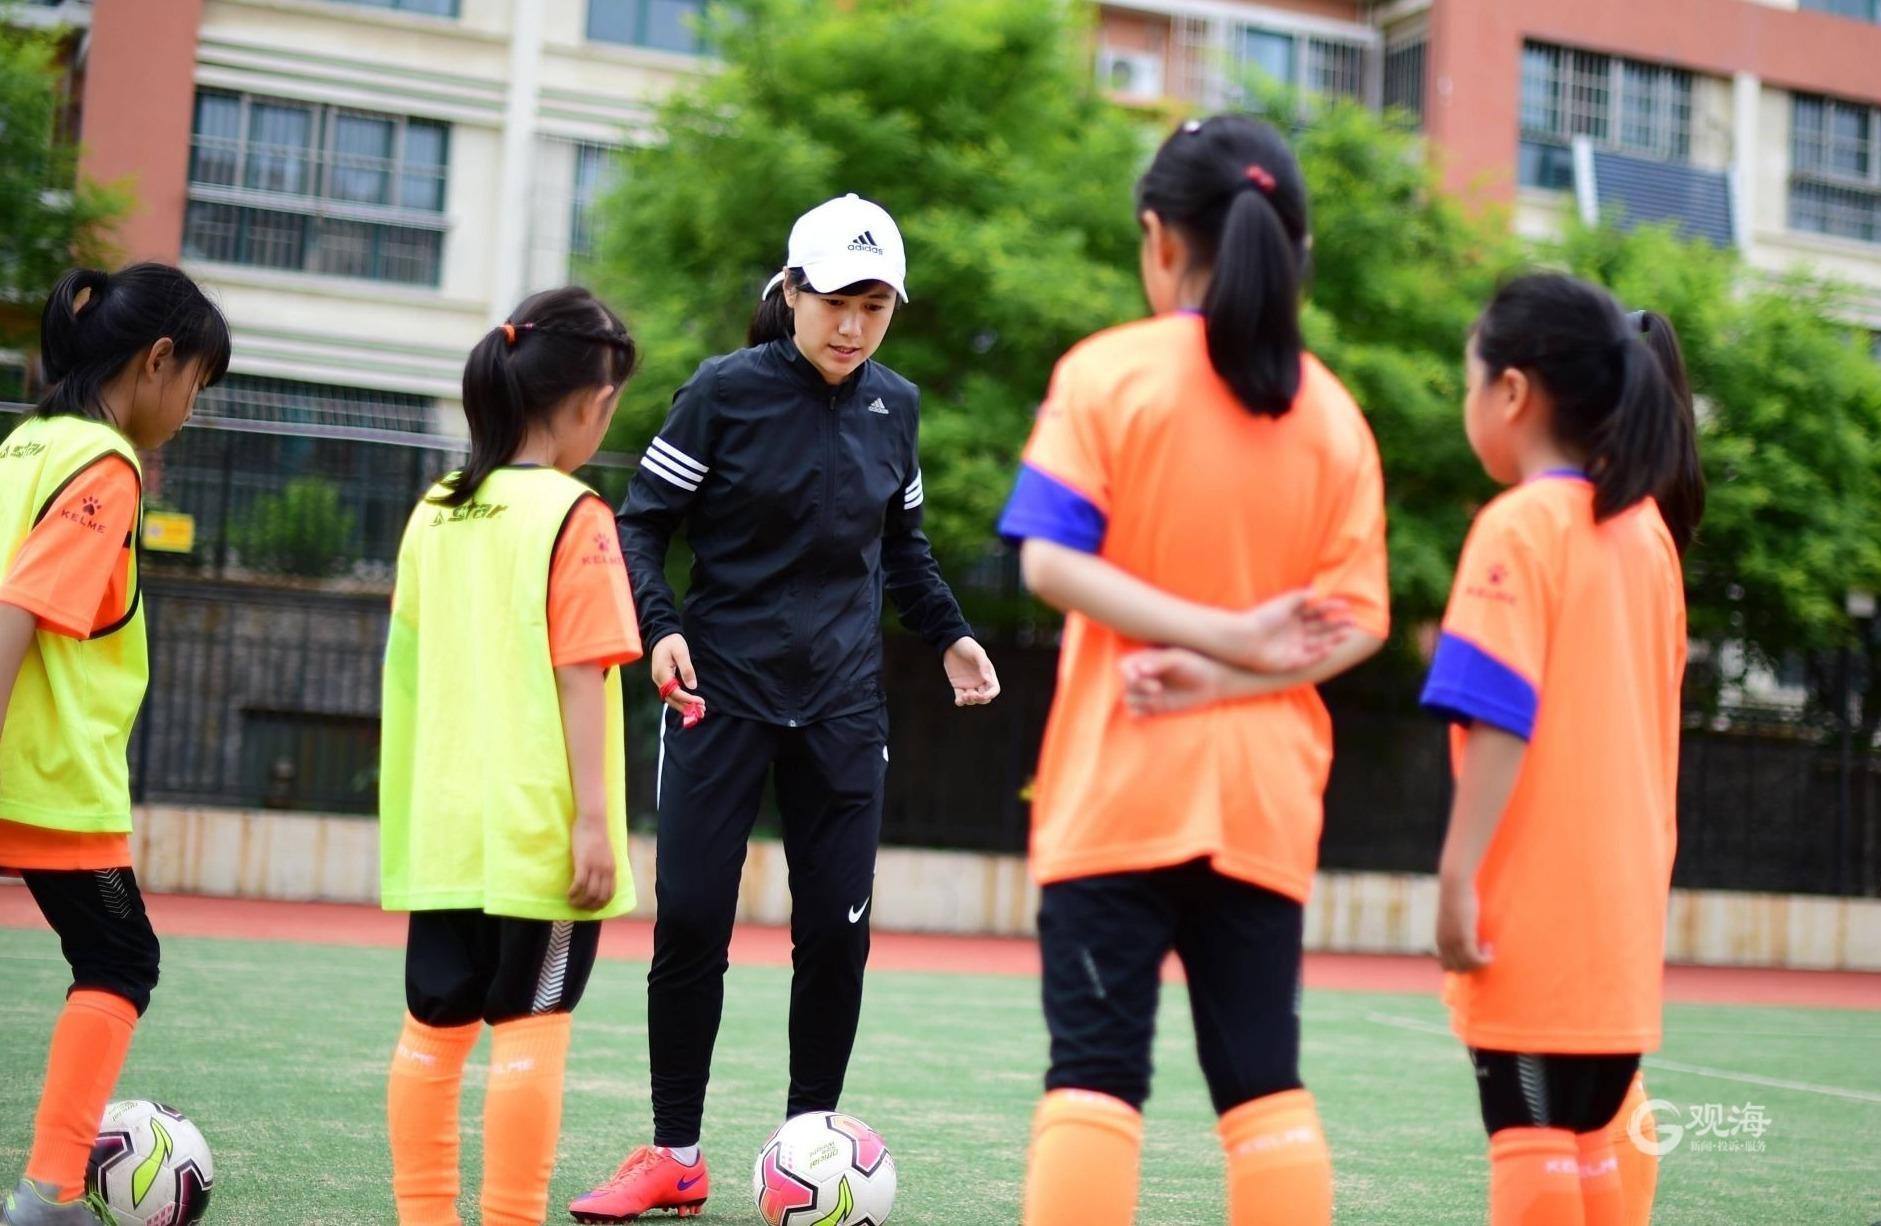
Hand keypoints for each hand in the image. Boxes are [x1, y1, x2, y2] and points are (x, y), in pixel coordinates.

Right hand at [567, 812, 616, 910]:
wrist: (593, 821)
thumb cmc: (596, 836)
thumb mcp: (605, 855)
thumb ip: (604, 867)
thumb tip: (598, 879)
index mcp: (612, 869)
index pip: (609, 894)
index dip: (600, 905)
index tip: (591, 909)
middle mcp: (605, 871)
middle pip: (599, 897)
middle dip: (588, 906)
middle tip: (578, 908)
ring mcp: (595, 867)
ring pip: (589, 893)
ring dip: (579, 902)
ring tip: (571, 902)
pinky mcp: (583, 863)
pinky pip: (579, 884)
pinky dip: (573, 893)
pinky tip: (568, 894)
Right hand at [650, 634, 703, 716]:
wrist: (662, 636)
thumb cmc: (672, 642)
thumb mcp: (681, 652)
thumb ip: (687, 669)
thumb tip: (692, 686)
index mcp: (662, 674)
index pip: (674, 692)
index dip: (687, 699)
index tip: (700, 701)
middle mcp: (658, 680)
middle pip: (671, 699)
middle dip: (686, 707)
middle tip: (701, 711)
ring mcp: (660, 680)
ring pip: (670, 698)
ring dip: (683, 705)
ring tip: (698, 710)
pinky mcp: (663, 679)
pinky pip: (671, 693)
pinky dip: (680, 700)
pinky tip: (689, 703)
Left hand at [944, 637, 999, 706]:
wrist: (951, 643)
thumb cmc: (967, 646)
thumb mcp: (977, 653)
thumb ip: (983, 665)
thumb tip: (987, 680)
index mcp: (988, 674)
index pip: (994, 689)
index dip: (990, 695)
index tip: (983, 696)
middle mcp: (980, 681)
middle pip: (984, 698)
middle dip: (980, 700)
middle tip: (972, 695)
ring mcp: (969, 685)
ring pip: (973, 700)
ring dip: (970, 701)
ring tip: (964, 695)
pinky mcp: (958, 686)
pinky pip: (960, 698)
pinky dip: (960, 702)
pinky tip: (958, 700)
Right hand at [1119, 647, 1232, 716]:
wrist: (1212, 682)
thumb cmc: (1195, 665)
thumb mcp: (1178, 658)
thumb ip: (1158, 663)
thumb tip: (1140, 670)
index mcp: (1146, 661)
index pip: (1124, 667)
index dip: (1127, 674)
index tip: (1138, 678)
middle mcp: (1144, 677)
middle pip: (1125, 685)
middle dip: (1139, 688)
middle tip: (1158, 689)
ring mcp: (1148, 694)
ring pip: (1129, 699)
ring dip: (1140, 700)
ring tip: (1158, 698)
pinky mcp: (1154, 708)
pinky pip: (1135, 714)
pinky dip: (1137, 714)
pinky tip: (1152, 710)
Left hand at [1216, 590, 1351, 673]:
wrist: (1243, 639)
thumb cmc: (1262, 617)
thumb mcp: (1284, 603)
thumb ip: (1302, 596)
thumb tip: (1319, 591)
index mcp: (1293, 617)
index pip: (1317, 612)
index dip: (1331, 608)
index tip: (1346, 604)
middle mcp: (1295, 632)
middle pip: (1321, 628)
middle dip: (1338, 625)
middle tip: (1354, 622)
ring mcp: (1294, 647)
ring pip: (1318, 643)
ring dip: (1333, 638)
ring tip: (1348, 633)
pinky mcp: (1290, 661)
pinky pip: (1309, 658)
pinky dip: (1320, 654)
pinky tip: (1331, 647)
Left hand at [1435, 876, 1491, 972]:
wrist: (1455, 885)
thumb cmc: (1457, 898)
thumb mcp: (1455, 918)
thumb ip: (1457, 928)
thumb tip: (1467, 932)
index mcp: (1440, 940)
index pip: (1447, 967)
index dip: (1462, 965)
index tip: (1473, 953)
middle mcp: (1444, 944)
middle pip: (1457, 969)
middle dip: (1472, 965)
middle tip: (1482, 950)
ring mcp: (1453, 941)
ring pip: (1467, 966)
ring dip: (1481, 962)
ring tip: (1487, 946)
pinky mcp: (1464, 936)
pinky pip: (1475, 959)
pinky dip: (1485, 959)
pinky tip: (1490, 946)